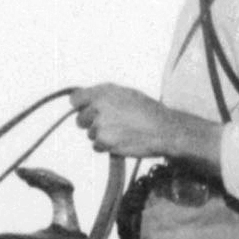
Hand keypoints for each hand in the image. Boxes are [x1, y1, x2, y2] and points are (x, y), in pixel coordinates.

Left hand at [70, 84, 221, 168]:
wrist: (163, 130)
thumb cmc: (148, 111)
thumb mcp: (126, 94)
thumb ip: (104, 96)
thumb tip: (86, 100)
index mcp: (103, 92)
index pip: (75, 99)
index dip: (80, 106)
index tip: (85, 110)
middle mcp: (98, 106)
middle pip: (80, 120)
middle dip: (91, 123)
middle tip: (111, 124)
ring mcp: (100, 125)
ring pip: (90, 134)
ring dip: (102, 136)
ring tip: (122, 132)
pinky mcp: (104, 141)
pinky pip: (97, 146)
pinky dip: (107, 146)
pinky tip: (122, 140)